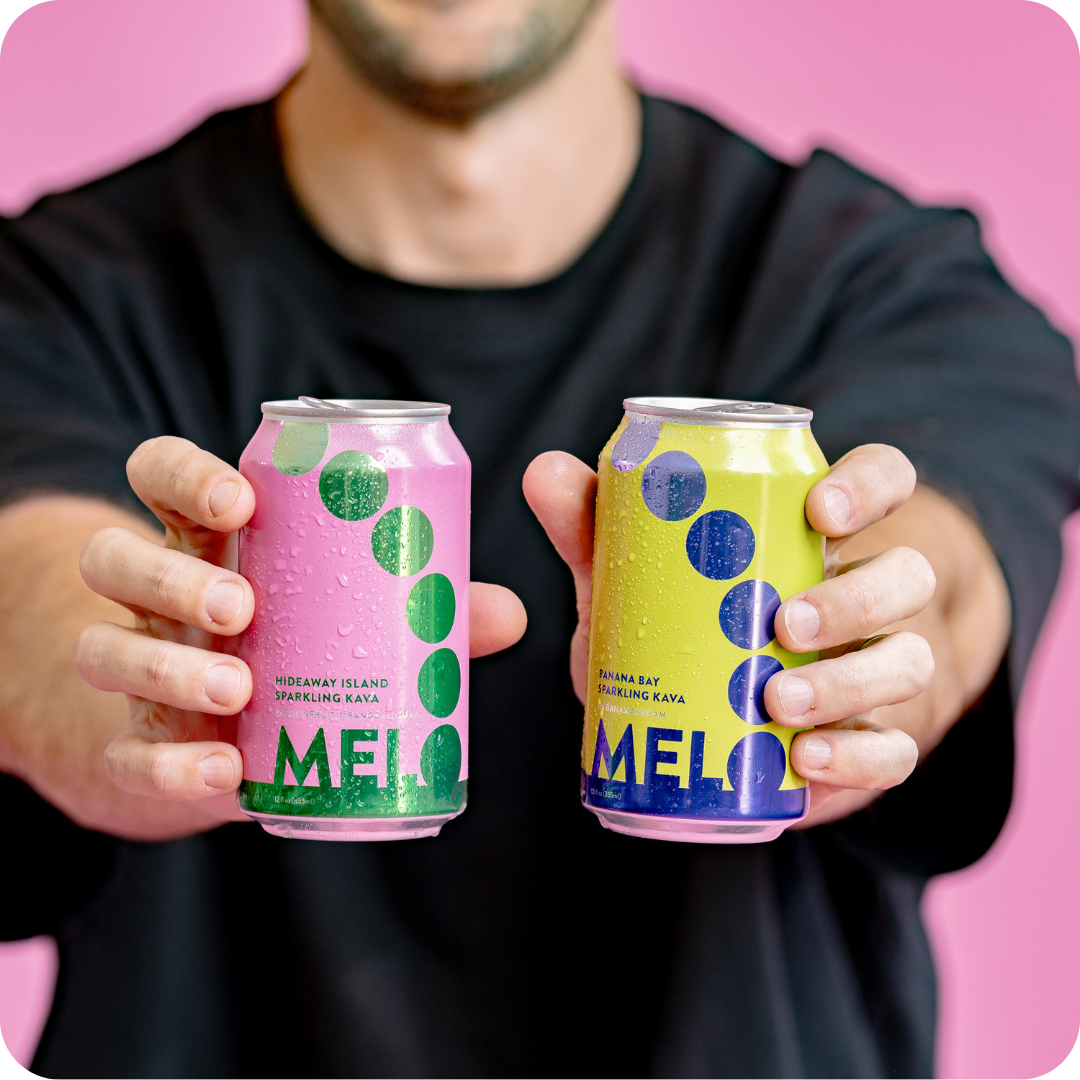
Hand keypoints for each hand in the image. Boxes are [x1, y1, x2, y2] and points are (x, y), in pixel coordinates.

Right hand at [75, 437, 525, 819]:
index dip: (184, 474)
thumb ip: (417, 607)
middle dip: (171, 577)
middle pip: (114, 557)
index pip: (160, 476)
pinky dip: (168, 764)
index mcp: (206, 544)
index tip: (239, 498)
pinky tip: (223, 771)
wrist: (222, 743)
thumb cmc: (291, 648)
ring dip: (166, 668)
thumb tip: (508, 613)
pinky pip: (125, 753)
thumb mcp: (341, 614)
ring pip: (101, 648)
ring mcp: (136, 672)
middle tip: (242, 608)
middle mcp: (155, 601)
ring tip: (240, 689)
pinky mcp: (135, 747)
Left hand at [523, 443, 1009, 828]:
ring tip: (777, 702)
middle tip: (780, 624)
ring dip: (848, 681)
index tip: (818, 508)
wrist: (715, 720)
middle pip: (907, 577)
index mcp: (818, 538)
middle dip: (854, 599)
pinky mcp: (871, 746)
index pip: (884, 482)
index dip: (869, 486)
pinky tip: (803, 759)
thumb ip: (596, 524)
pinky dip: (856, 757)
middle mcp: (866, 597)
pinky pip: (896, 752)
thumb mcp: (641, 572)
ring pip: (910, 662)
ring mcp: (877, 672)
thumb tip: (544, 472)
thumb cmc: (686, 622)